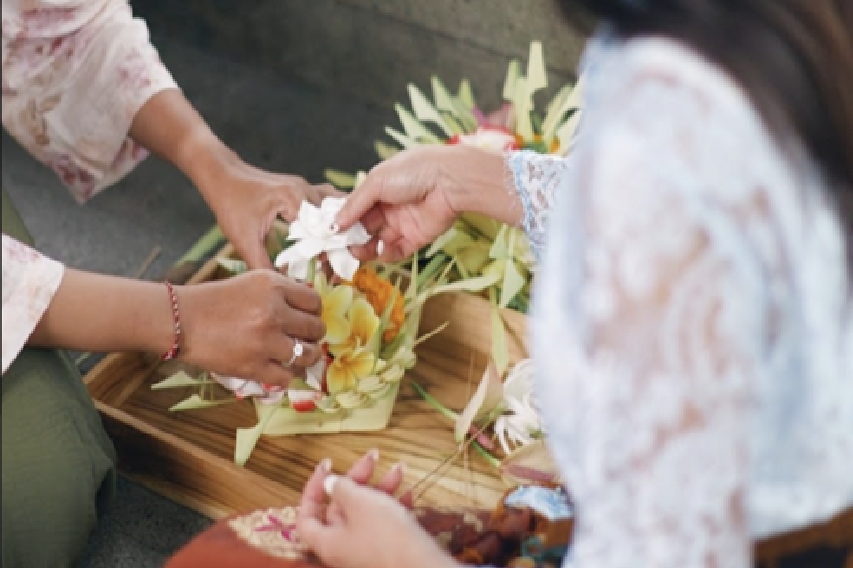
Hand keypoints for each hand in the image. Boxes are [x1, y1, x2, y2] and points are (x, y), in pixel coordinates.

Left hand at [128, 90, 342, 269]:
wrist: (221, 175)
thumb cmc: (229, 203)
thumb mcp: (244, 239)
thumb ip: (263, 264)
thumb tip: (283, 285)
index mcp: (294, 199)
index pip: (322, 231)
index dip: (327, 254)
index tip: (327, 274)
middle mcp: (305, 189)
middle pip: (334, 220)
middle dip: (338, 245)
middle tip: (336, 269)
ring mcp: (306, 186)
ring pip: (335, 209)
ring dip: (339, 230)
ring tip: (338, 254)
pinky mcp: (302, 189)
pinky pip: (327, 202)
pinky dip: (333, 217)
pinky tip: (334, 233)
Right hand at [177, 270, 323, 385]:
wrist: (180, 320)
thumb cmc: (215, 300)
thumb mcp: (252, 282)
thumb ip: (282, 291)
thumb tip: (310, 307)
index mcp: (274, 286)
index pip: (314, 302)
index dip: (313, 312)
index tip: (306, 318)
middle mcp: (273, 312)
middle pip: (315, 329)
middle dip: (312, 335)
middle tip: (303, 338)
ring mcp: (265, 341)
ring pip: (307, 355)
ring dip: (306, 357)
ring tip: (297, 356)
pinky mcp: (253, 366)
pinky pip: (287, 377)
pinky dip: (287, 376)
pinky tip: (281, 370)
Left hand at [297, 468, 456, 567]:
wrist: (423, 567)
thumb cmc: (387, 536)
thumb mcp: (361, 502)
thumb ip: (342, 489)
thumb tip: (330, 483)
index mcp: (327, 541)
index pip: (307, 515)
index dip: (313, 488)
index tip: (328, 466)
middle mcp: (343, 548)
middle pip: (341, 507)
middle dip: (358, 480)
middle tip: (373, 459)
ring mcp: (366, 550)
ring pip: (367, 512)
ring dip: (381, 488)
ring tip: (399, 469)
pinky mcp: (387, 550)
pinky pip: (385, 524)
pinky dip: (394, 505)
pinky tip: (408, 493)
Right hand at [335, 146, 462, 262]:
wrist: (450, 181)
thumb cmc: (413, 172)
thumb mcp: (376, 182)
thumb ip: (354, 204)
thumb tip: (333, 224)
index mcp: (379, 187)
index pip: (355, 208)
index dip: (342, 220)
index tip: (328, 233)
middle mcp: (390, 206)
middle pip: (364, 227)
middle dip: (351, 237)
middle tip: (340, 247)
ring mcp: (403, 223)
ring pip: (378, 241)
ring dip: (365, 248)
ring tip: (356, 251)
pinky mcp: (417, 238)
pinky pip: (396, 251)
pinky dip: (385, 254)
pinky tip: (378, 250)